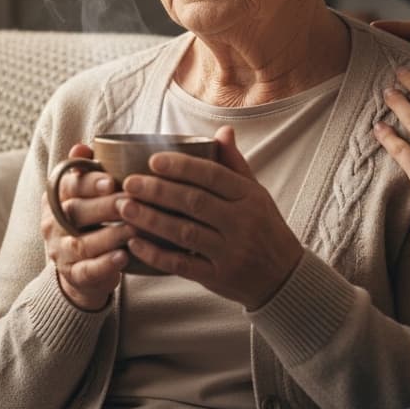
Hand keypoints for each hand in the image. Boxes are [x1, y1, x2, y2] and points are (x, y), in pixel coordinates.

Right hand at [41, 143, 131, 310]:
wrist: (81, 269)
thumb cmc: (89, 222)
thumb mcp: (84, 195)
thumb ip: (85, 171)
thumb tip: (82, 146)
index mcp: (55, 198)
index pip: (68, 186)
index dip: (89, 182)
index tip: (111, 180)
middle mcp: (52, 224)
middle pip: (75, 213)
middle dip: (105, 207)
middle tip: (131, 203)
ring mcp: (60, 251)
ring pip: (82, 243)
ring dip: (109, 235)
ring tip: (134, 230)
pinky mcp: (73, 275)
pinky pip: (87, 270)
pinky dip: (105, 264)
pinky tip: (124, 257)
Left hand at [117, 126, 303, 309]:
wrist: (284, 277)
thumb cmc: (264, 228)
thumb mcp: (257, 194)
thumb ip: (235, 164)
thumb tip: (222, 130)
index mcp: (250, 197)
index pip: (213, 176)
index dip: (181, 167)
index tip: (153, 160)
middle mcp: (242, 224)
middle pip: (194, 202)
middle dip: (158, 191)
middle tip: (129, 182)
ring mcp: (230, 253)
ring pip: (185, 233)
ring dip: (151, 219)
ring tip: (125, 207)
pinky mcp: (218, 278)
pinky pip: (182, 265)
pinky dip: (156, 254)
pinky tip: (134, 242)